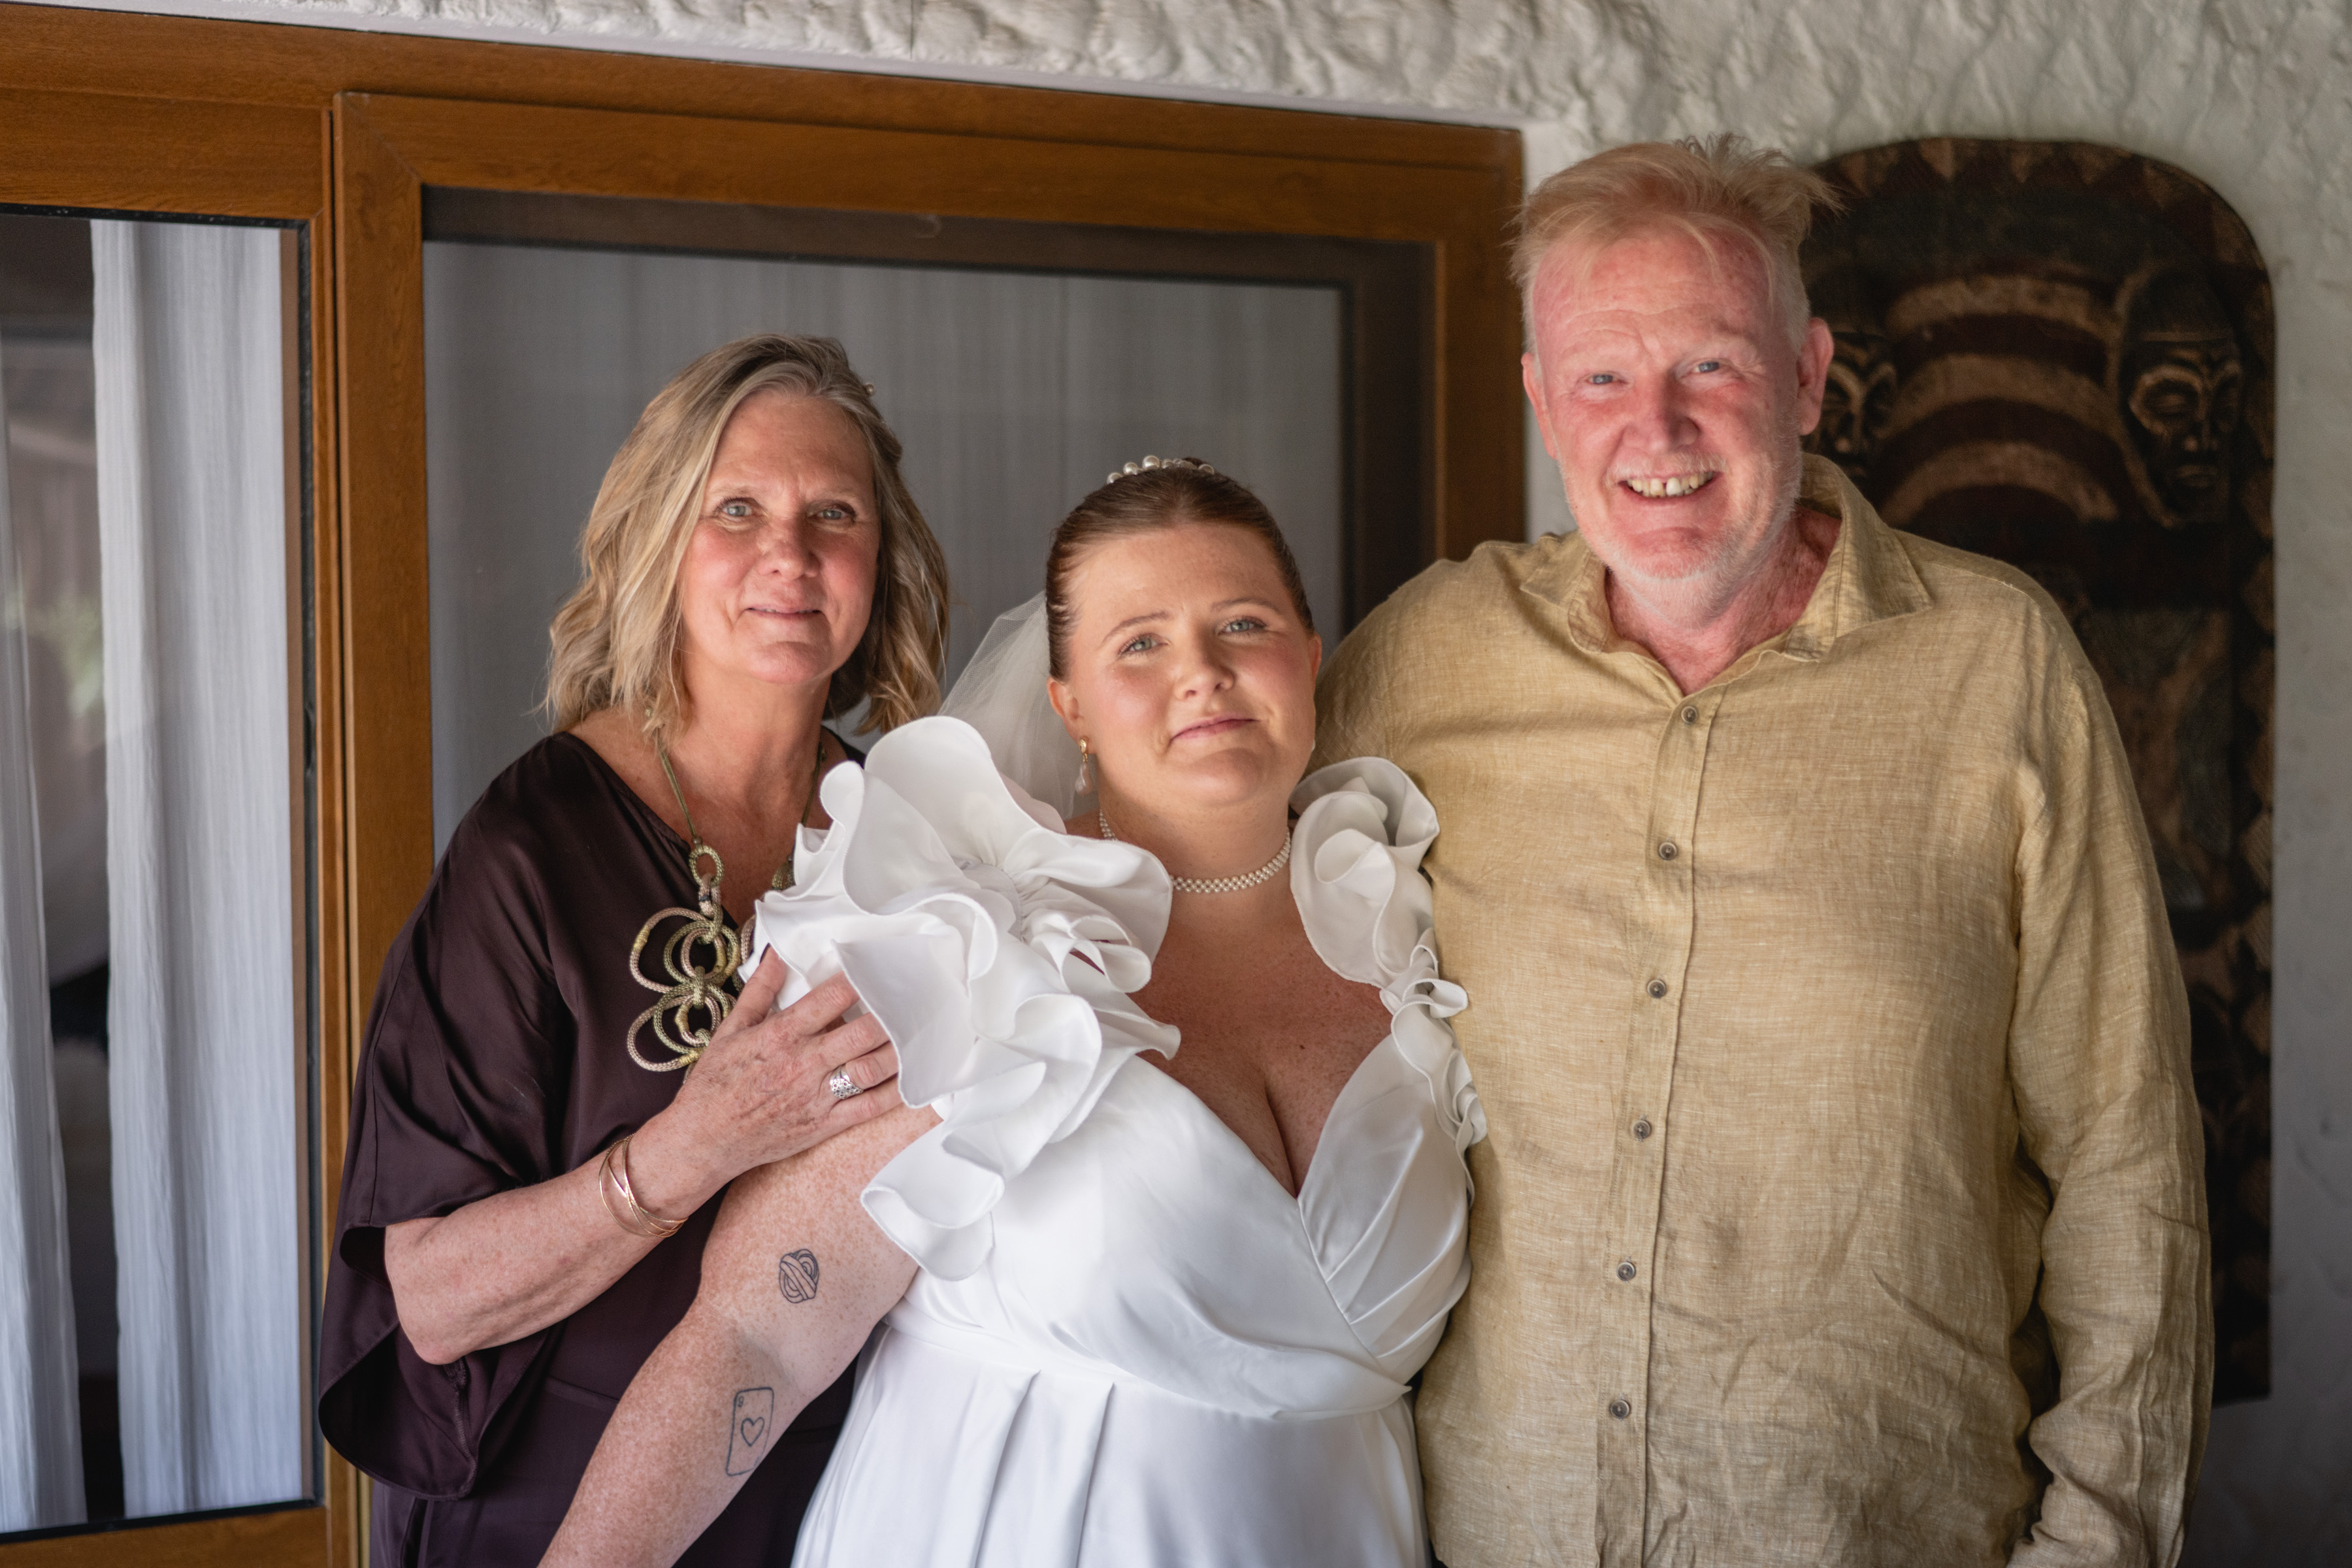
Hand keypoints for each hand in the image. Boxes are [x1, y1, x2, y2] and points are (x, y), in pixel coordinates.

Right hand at [630, 958, 901, 1215]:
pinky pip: (869, 1108)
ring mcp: (817, 1097)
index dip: (861, 978)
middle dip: (891, 1012)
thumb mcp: (731, 1030)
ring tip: (921, 1029)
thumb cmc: (715, 1083)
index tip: (880, 964)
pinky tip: (915, 1076)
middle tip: (914, 995)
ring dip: (900, 1049)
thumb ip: (759, 990)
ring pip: (871, 1069)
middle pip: (862, 1032)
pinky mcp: (824, 1126)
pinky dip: (896, 1093)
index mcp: (781, 1035)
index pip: (831, 998)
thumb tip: (778, 952)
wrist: (703, 1141)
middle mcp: (803, 1064)